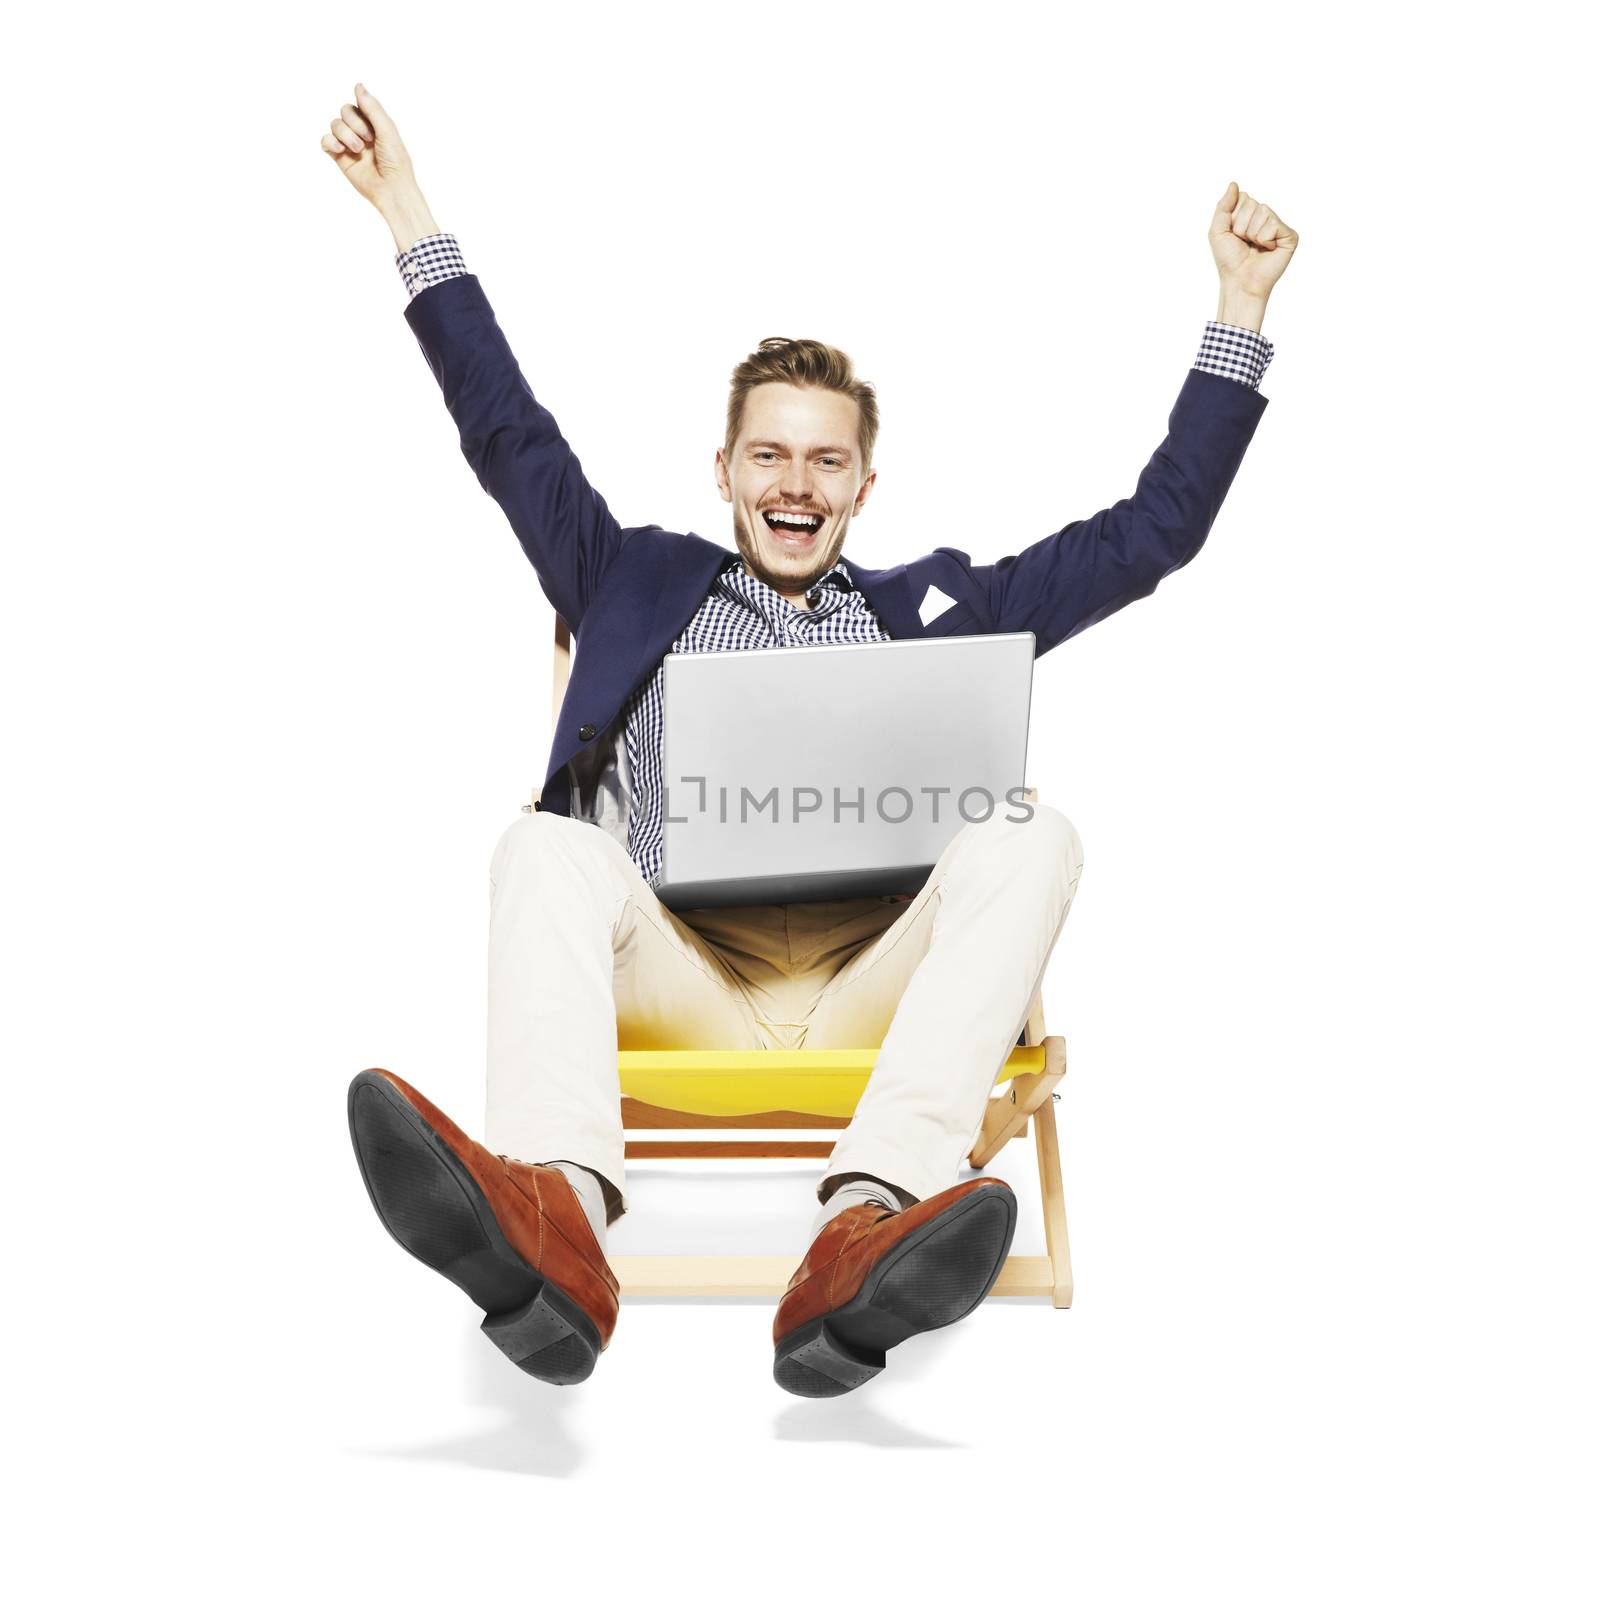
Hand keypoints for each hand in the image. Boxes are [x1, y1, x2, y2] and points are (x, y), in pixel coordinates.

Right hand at [320, 84, 436, 246]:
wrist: (391, 189)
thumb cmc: (396, 162)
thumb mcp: (387, 130)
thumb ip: (372, 108)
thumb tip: (358, 85)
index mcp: (374, 124)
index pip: (358, 104)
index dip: (362, 111)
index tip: (373, 127)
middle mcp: (361, 132)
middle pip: (344, 111)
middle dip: (354, 123)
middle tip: (368, 140)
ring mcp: (349, 144)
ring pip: (335, 125)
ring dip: (345, 135)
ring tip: (358, 150)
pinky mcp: (339, 157)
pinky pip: (325, 141)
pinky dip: (329, 142)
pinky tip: (339, 149)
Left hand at [1209, 183, 1296, 306]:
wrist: (1239, 280)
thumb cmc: (1229, 259)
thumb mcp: (1217, 231)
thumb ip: (1223, 206)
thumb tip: (1234, 184)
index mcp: (1249, 214)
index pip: (1242, 197)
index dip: (1233, 217)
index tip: (1233, 235)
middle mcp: (1265, 217)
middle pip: (1252, 203)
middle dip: (1242, 225)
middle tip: (1244, 243)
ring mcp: (1278, 225)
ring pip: (1263, 212)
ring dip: (1252, 233)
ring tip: (1254, 247)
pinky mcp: (1289, 235)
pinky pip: (1273, 224)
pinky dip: (1265, 238)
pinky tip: (1266, 249)